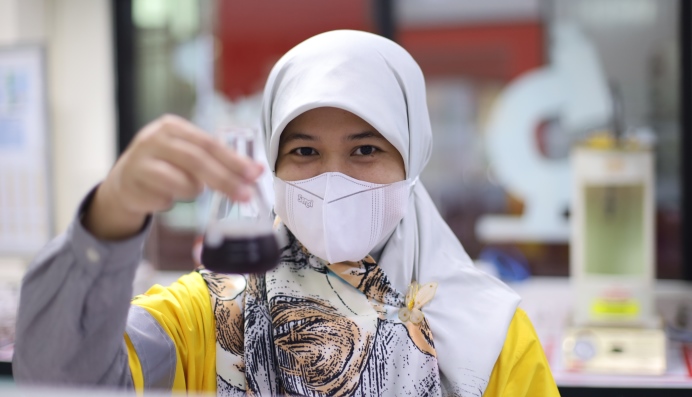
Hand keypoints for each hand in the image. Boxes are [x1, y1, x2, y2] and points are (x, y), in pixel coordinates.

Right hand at [84, 115, 263, 239]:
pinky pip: (166, 197)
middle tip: (245, 196)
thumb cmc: (165, 166)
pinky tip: (164, 195)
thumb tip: (255, 172)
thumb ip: (217, 161)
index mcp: (173, 126)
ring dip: (193, 191)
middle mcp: (155, 138)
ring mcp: (141, 159)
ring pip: (183, 182)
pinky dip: (172, 201)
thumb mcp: (187, 155)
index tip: (255, 174)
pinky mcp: (132, 181)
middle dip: (225, 180)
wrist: (125, 182)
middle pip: (198, 160)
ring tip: (188, 189)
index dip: (234, 160)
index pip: (210, 143)